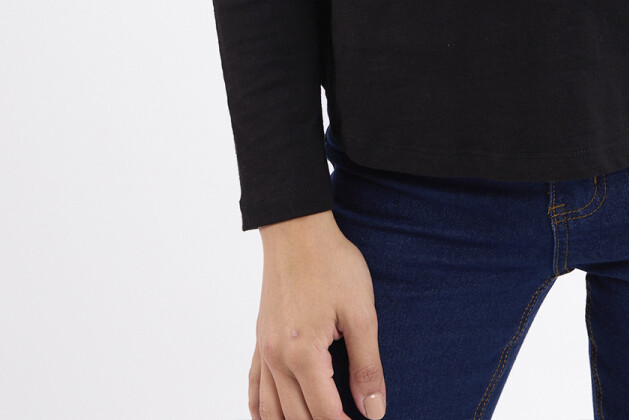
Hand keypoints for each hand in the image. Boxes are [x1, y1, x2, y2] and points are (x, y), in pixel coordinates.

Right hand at [249, 210, 385, 419]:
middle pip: (296, 417)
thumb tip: (374, 411)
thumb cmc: (332, 263)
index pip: (323, 413)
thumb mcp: (361, 312)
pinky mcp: (260, 338)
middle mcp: (277, 359)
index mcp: (303, 355)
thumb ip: (366, 365)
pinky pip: (253, 386)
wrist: (297, 228)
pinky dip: (260, 411)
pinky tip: (269, 419)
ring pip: (271, 410)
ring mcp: (264, 350)